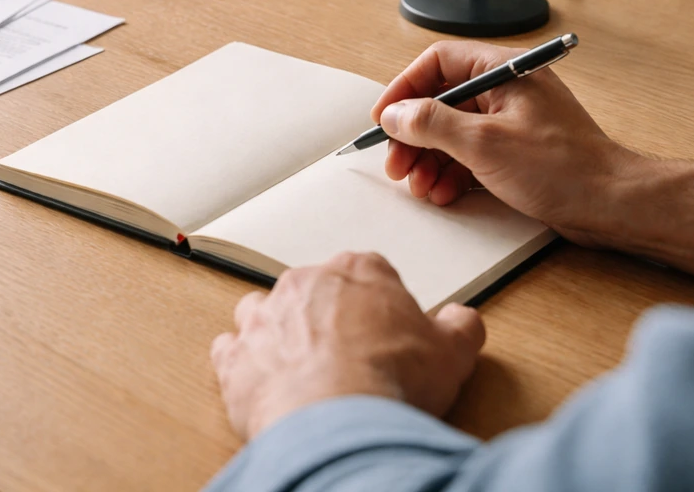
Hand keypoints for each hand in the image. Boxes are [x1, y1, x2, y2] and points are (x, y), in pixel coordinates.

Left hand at [210, 252, 484, 440]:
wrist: (336, 421)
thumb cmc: (390, 381)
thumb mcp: (452, 353)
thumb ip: (460, 328)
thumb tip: (462, 319)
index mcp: (358, 271)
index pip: (370, 272)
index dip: (380, 304)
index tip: (388, 332)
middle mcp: (304, 282)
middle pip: (315, 288)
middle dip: (328, 314)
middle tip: (350, 354)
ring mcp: (264, 317)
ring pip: (265, 310)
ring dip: (278, 331)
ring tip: (301, 364)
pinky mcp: (235, 357)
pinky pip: (231, 349)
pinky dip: (244, 362)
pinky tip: (264, 380)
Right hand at [370, 40, 637, 247]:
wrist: (611, 205)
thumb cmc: (564, 169)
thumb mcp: (484, 144)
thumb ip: (432, 123)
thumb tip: (396, 115)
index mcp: (504, 70)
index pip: (438, 62)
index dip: (405, 89)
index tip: (385, 118)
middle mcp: (506, 89)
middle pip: (440, 100)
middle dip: (413, 135)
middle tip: (396, 163)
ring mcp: (510, 120)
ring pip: (451, 130)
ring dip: (428, 158)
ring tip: (418, 186)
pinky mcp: (514, 149)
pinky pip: (468, 153)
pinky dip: (450, 172)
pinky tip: (442, 193)